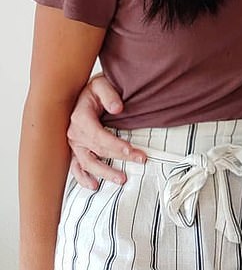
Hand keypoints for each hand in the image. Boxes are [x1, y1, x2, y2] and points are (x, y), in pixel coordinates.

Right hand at [67, 73, 145, 187]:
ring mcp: (74, 144)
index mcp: (80, 118)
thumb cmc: (95, 89)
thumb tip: (117, 108)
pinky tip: (94, 185)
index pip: (98, 136)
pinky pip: (76, 167)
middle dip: (120, 157)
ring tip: (121, 179)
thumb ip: (109, 95)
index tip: (131, 150)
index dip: (115, 145)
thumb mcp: (102, 84)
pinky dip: (83, 178)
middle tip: (140, 160)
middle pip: (98, 150)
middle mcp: (74, 133)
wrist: (84, 93)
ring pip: (87, 163)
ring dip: (104, 172)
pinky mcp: (75, 150)